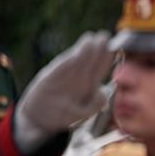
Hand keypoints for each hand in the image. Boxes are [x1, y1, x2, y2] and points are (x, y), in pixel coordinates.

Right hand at [14, 30, 113, 152]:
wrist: (39, 120)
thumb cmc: (63, 115)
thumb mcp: (83, 113)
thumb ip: (94, 105)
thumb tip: (103, 93)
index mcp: (88, 85)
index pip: (100, 68)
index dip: (107, 57)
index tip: (115, 47)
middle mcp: (77, 78)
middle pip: (90, 61)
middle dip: (98, 48)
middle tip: (105, 35)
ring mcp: (64, 76)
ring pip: (77, 60)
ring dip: (85, 49)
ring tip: (92, 38)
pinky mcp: (49, 77)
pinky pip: (62, 66)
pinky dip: (70, 59)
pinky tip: (77, 51)